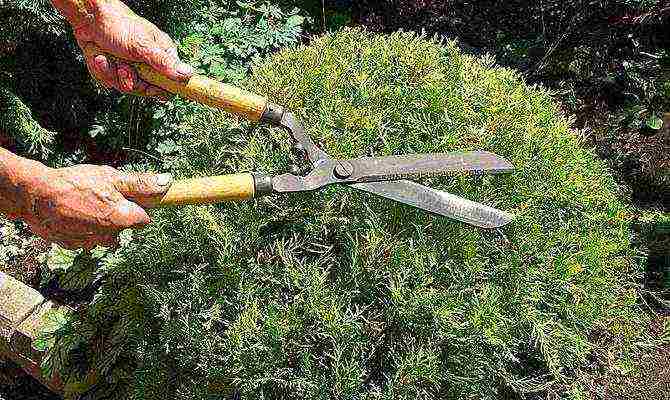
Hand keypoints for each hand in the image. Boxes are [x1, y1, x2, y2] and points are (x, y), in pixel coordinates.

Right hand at [20, 164, 170, 249]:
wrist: (35, 196)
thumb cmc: (76, 184)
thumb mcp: (112, 178)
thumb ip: (141, 183)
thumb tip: (168, 182)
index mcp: (124, 219)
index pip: (144, 219)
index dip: (138, 206)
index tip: (128, 196)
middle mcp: (111, 236)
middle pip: (124, 226)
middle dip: (118, 213)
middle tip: (102, 196)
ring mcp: (91, 242)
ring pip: (105, 233)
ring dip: (100, 222)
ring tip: (85, 204)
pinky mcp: (73, 245)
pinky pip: (86, 237)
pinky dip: (82, 227)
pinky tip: (72, 214)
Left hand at [71, 0, 192, 97]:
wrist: (88, 17)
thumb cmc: (118, 24)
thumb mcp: (143, 46)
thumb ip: (164, 62)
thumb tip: (189, 74)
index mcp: (161, 55)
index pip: (169, 84)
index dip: (157, 88)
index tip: (147, 85)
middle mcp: (148, 63)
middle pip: (144, 89)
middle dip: (128, 79)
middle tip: (122, 66)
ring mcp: (131, 67)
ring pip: (125, 85)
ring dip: (112, 73)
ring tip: (106, 58)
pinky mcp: (115, 69)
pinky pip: (110, 81)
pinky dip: (102, 71)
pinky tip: (99, 58)